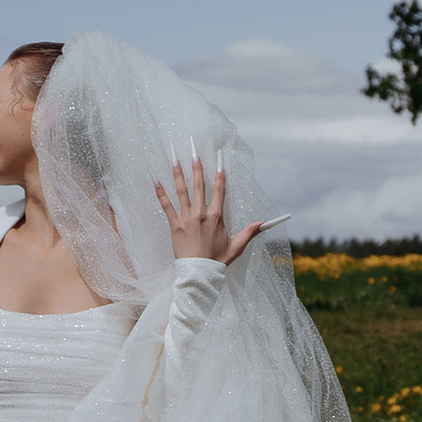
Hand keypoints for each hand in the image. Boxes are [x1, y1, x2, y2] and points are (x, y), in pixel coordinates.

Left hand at [155, 153, 270, 263]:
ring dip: (178, 172)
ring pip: (182, 190)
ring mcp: (186, 217)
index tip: (219, 157)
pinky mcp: (174, 224)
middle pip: (199, 184)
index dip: (220, 172)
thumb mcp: (237, 245)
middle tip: (193, 148)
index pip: (219, 188)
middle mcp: (201, 213)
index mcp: (217, 215)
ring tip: (174, 156)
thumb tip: (266, 223)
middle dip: (197, 164)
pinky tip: (155, 179)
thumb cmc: (217, 260)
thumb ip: (251, 231)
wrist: (198, 274)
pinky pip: (166, 205)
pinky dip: (160, 192)